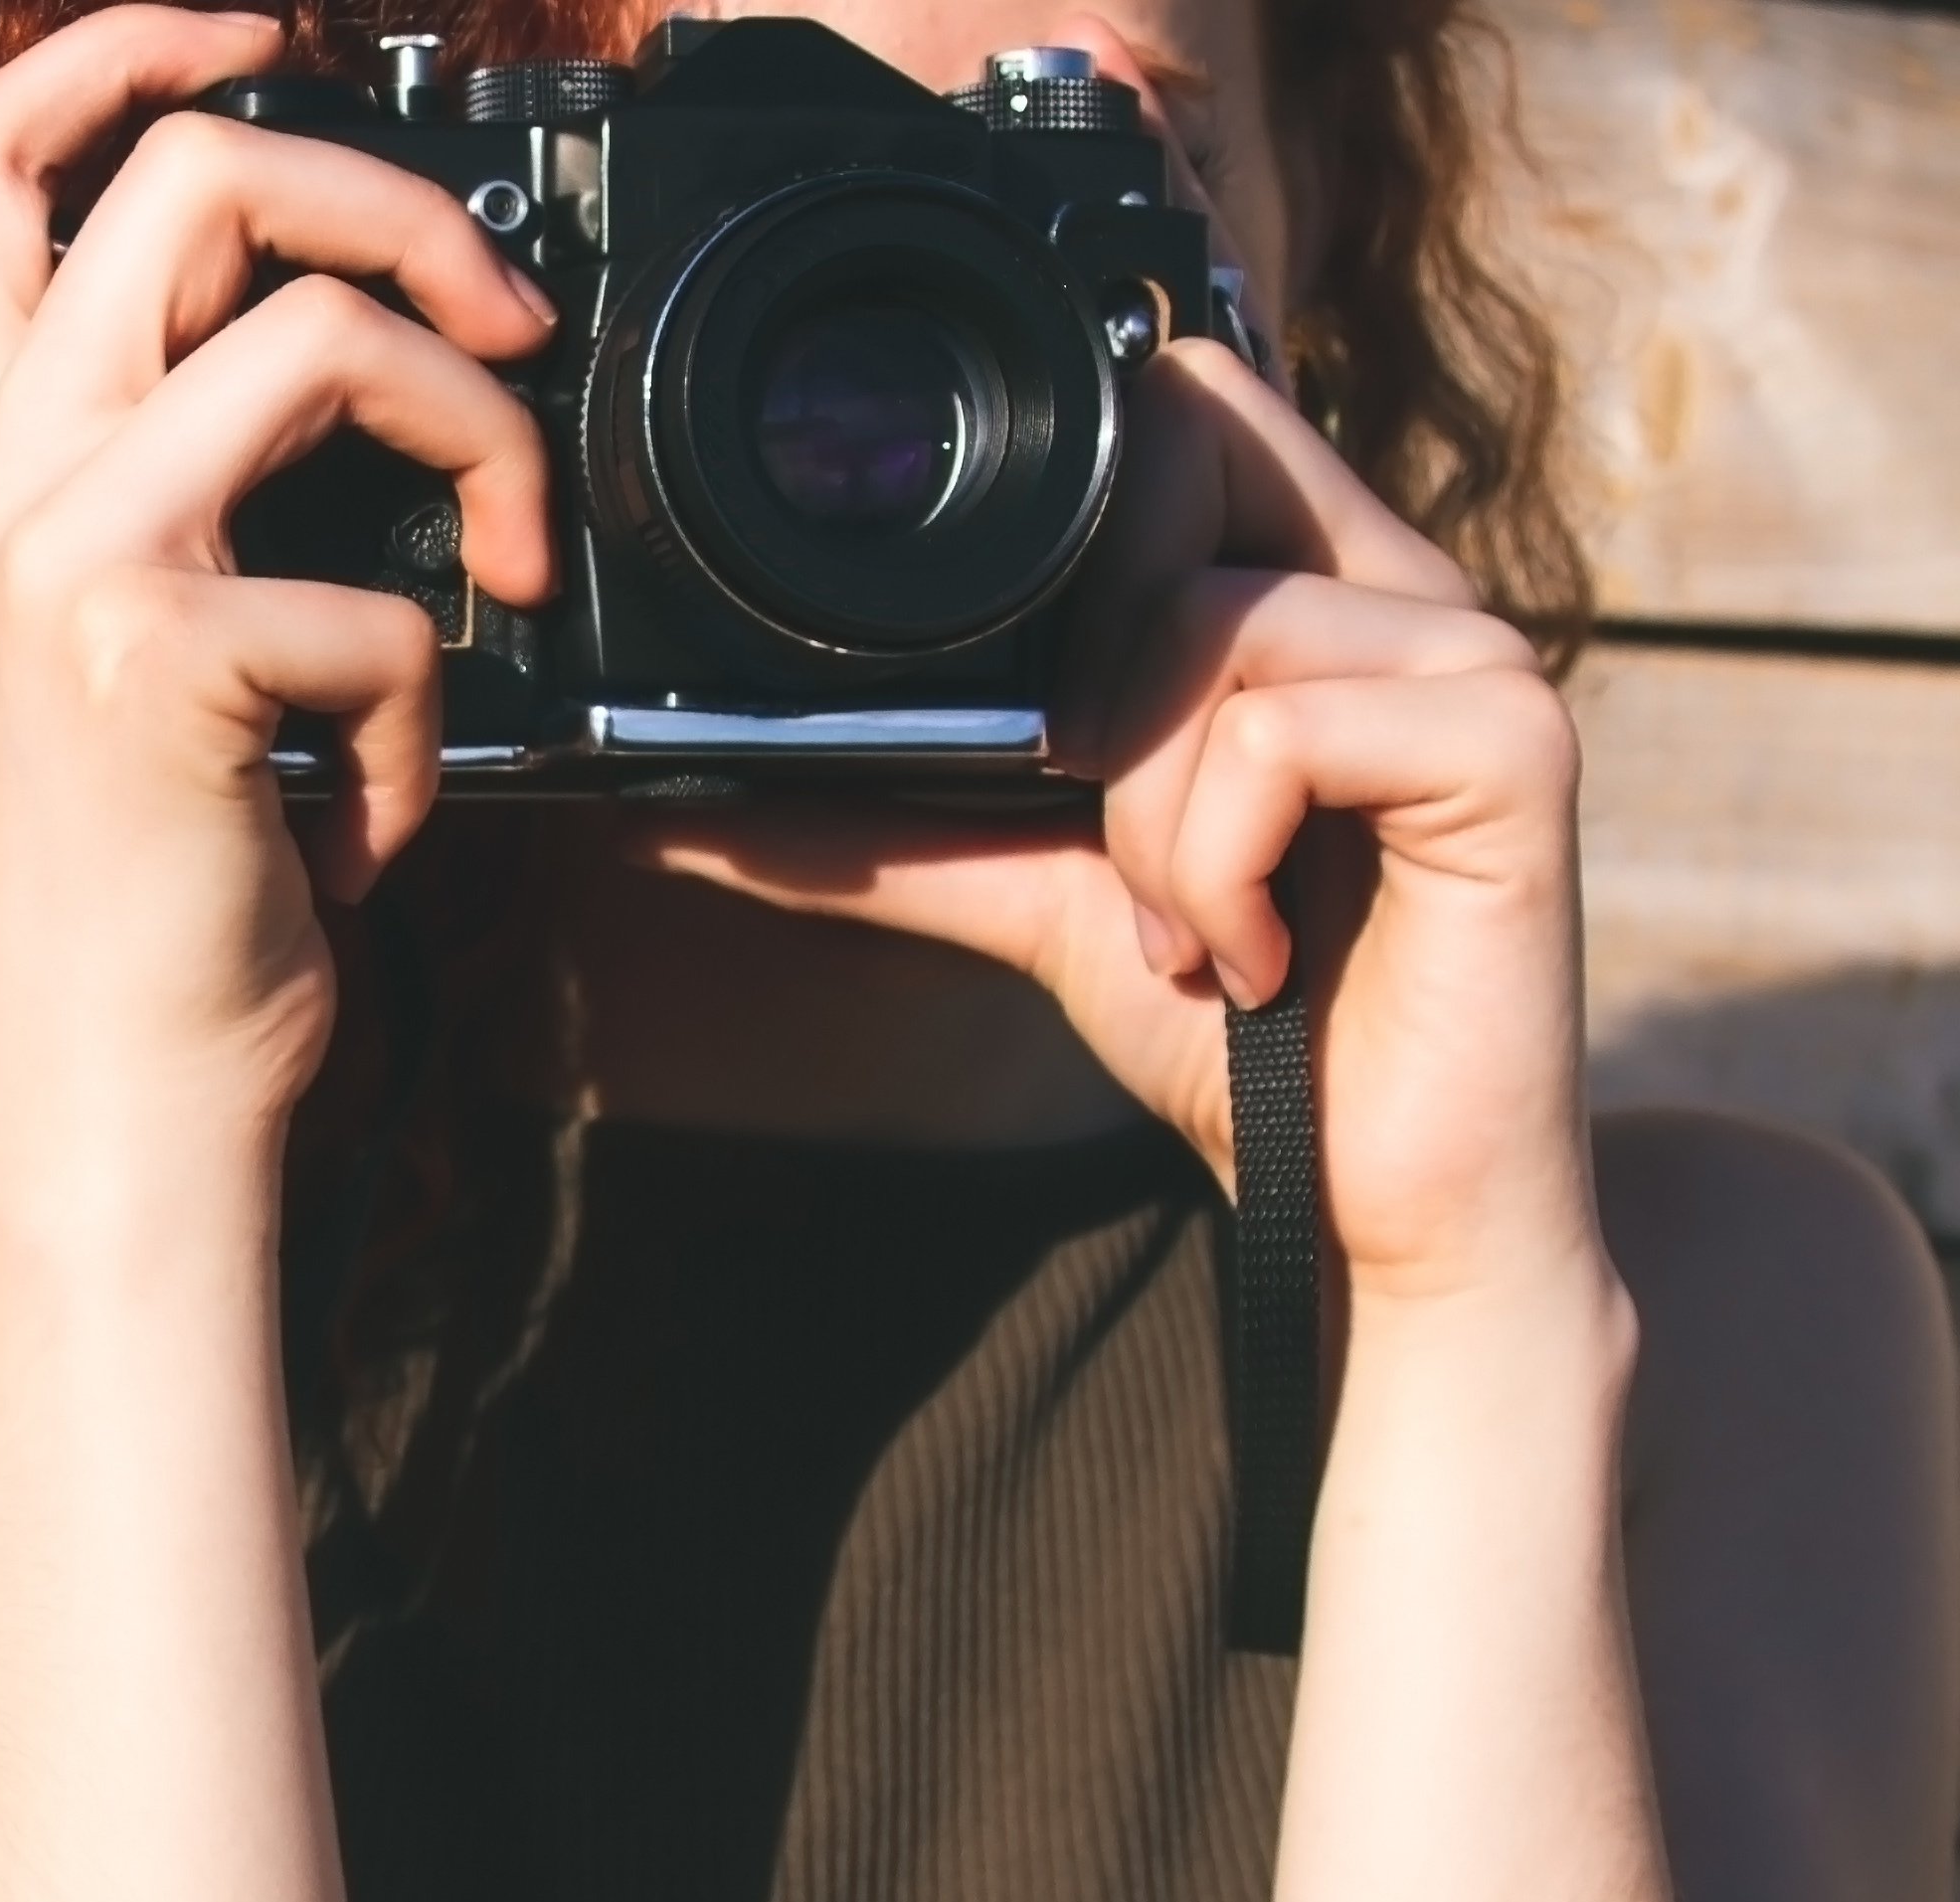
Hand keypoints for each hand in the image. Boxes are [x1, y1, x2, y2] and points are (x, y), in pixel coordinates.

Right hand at [0, 6, 554, 1153]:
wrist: (95, 1108)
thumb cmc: (134, 902)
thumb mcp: (124, 659)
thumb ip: (185, 497)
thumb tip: (363, 365)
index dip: (117, 45)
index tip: (261, 30)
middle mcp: (1, 482)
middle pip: (191, 172)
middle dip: (394, 199)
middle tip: (502, 314)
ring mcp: (67, 557)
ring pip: (319, 332)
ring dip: (474, 429)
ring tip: (509, 561)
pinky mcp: (158, 659)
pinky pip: (385, 610)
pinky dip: (421, 720)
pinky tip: (368, 820)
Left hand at [629, 342, 1597, 1306]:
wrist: (1371, 1217)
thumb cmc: (1240, 1045)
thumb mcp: (1036, 898)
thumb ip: (886, 826)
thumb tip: (665, 812)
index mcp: (1315, 593)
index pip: (1179, 401)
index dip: (1072, 501)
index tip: (1031, 717)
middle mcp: (1408, 593)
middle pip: (1179, 449)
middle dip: (1087, 677)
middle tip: (1110, 841)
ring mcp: (1475, 658)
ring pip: (1204, 628)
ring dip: (1143, 822)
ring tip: (1191, 935)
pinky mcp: (1518, 743)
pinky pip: (1275, 736)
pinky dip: (1217, 869)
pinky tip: (1255, 963)